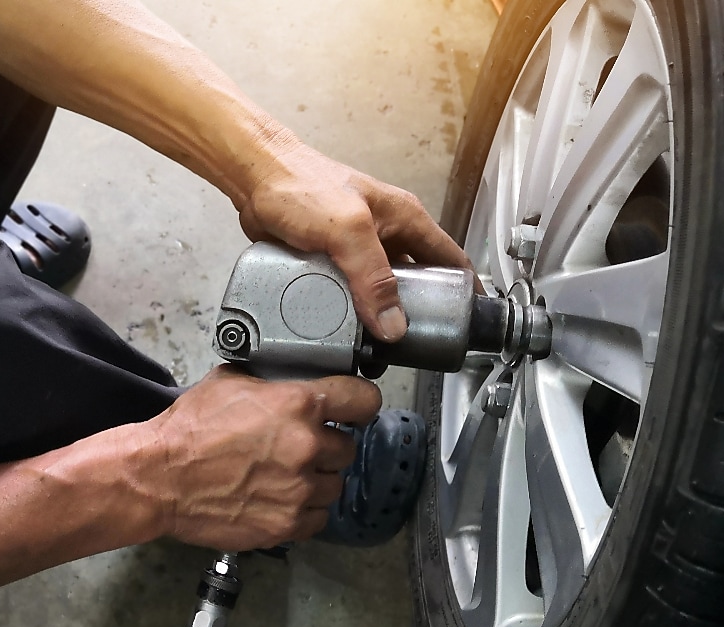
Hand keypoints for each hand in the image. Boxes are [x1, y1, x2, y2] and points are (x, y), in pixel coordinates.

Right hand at [142, 366, 381, 549]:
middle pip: (347, 446)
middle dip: (327, 445)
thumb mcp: (231, 382)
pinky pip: (318, 518)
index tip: (354, 409)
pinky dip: (304, 511)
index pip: (363, 400)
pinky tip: (281, 499)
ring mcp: (300, 489)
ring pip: (335, 484)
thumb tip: (290, 380)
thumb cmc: (189, 430)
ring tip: (286, 476)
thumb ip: (272, 382)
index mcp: (299, 404)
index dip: (359, 403)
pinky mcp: (287, 523)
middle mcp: (307, 446)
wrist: (160, 478)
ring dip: (317, 480)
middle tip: (299, 446)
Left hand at [237, 139, 475, 341]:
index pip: (450, 258)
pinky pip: (350, 294)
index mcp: (405, 219)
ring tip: (382, 349)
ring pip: (380, 292)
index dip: (465, 290)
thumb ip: (372, 276)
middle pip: (416, 282)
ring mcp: (358, 251)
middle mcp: (386, 235)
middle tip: (418, 345)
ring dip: (381, 317)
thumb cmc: (302, 186)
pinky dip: (351, 313)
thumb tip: (394, 324)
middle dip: (418, 313)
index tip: (469, 323)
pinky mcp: (331, 263)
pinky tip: (348, 333)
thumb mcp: (348, 230)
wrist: (254, 180)